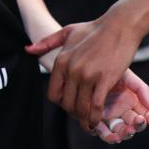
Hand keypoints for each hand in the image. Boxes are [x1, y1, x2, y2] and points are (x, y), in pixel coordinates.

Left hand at [27, 20, 148, 138]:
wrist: (120, 25)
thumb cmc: (95, 29)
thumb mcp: (68, 31)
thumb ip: (47, 42)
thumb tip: (28, 50)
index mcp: (62, 60)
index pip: (53, 94)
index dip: (61, 103)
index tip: (70, 104)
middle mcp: (71, 70)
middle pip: (67, 104)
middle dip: (74, 113)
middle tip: (82, 116)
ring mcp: (87, 75)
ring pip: (81, 108)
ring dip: (85, 119)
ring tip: (90, 123)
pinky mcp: (104, 79)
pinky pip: (96, 106)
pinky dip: (96, 117)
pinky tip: (98, 120)